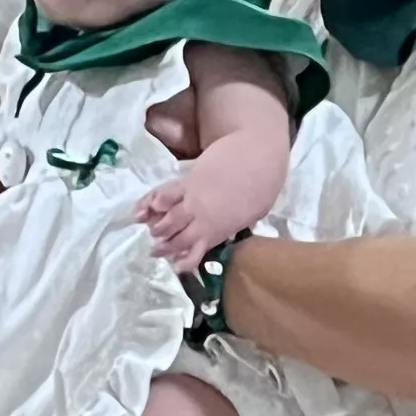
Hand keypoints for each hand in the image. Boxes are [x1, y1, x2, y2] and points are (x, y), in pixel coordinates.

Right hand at [136, 169, 268, 268]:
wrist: (259, 151)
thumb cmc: (266, 182)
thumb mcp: (255, 212)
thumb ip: (237, 222)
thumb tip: (229, 227)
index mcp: (221, 230)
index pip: (197, 251)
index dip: (184, 260)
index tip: (175, 263)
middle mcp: (203, 219)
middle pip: (178, 237)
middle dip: (164, 246)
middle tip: (154, 249)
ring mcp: (194, 199)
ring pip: (170, 218)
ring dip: (158, 226)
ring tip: (150, 229)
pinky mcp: (189, 180)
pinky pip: (167, 193)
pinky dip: (155, 200)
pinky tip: (149, 206)